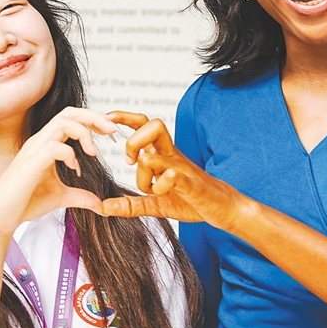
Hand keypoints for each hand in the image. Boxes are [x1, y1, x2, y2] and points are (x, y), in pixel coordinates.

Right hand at [0, 107, 115, 238]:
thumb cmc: (23, 203)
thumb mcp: (60, 198)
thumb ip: (79, 196)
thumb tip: (99, 204)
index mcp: (46, 144)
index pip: (70, 119)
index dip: (92, 120)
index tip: (110, 132)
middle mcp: (40, 142)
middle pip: (69, 113)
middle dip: (94, 117)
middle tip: (112, 130)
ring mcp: (34, 150)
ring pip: (62, 122)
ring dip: (84, 133)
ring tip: (94, 152)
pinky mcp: (31, 163)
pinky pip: (54, 146)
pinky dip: (70, 154)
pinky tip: (74, 169)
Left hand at [102, 111, 244, 230]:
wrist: (223, 209)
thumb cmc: (192, 201)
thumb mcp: (156, 204)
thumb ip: (130, 205)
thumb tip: (103, 207)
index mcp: (163, 156)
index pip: (143, 126)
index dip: (125, 118)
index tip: (107, 120)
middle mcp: (172, 157)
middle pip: (153, 126)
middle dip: (133, 140)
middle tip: (129, 161)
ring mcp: (182, 169)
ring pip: (158, 152)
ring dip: (145, 167)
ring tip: (149, 186)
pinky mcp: (192, 185)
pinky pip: (175, 175)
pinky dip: (163, 180)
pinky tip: (161, 188)